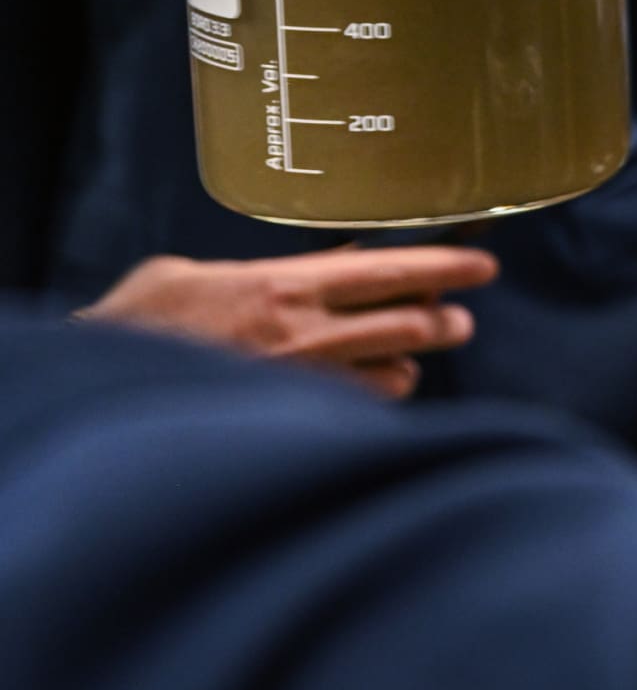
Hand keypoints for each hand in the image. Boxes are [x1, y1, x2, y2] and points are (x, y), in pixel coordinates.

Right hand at [80, 247, 497, 396]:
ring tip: (412, 356)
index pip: (391, 270)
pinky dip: (370, 400)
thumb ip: (261, 269)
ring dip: (409, 364)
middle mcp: (304, 336)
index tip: (482, 265)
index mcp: (284, 285)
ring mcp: (300, 386)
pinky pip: (356, 412)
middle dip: (445, 320)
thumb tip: (313, 266)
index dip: (446, 267)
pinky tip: (368, 393)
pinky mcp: (291, 423)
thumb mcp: (189, 273)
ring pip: (393, 375)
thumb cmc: (137, 328)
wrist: (101, 391)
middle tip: (459, 317)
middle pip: (410, 324)